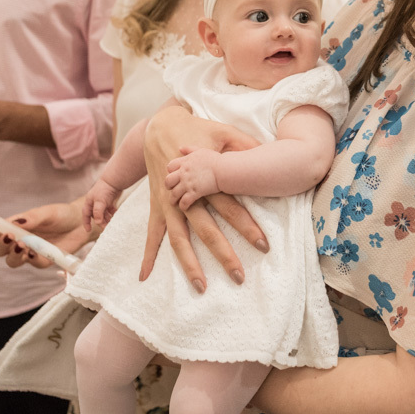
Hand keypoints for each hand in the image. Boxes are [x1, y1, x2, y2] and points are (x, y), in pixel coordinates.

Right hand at [0, 199, 93, 269]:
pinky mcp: (43, 261)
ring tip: (23, 245)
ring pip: (11, 261)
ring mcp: (30, 252)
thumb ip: (33, 218)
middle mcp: (19, 241)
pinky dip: (31, 259)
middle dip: (0, 245)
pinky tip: (33, 252)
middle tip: (9, 237)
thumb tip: (16, 222)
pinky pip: (33, 264)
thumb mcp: (48, 212)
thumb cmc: (61, 214)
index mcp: (16, 227)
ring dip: (13, 255)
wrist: (82, 223)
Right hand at [81, 179, 122, 230]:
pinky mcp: (109, 200)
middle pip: (96, 215)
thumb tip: (97, 223)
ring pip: (103, 213)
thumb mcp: (100, 201)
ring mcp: (102, 201)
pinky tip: (115, 214)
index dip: (86, 222)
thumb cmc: (104, 189)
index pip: (86, 214)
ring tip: (112, 223)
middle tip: (107, 227)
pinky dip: (112, 213)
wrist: (114, 180)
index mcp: (89, 202)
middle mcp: (95, 202)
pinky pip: (109, 209)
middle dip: (101, 222)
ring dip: (107, 218)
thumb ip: (98, 212)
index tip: (88, 230)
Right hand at [138, 108, 267, 288]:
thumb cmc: (198, 130)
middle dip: (223, 254)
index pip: (231, 208)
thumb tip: (269, 151)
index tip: (264, 245)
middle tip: (239, 276)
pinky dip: (148, 255)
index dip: (247, 226)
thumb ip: (245, 144)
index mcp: (205, 180)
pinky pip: (152, 234)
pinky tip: (145, 276)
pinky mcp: (157, 206)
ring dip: (189, 264)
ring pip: (179, 239)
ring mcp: (168, 204)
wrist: (160, 126)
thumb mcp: (224, 132)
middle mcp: (186, 197)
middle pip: (206, 230)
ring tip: (201, 287)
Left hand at [164, 147, 220, 209]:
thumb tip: (180, 148)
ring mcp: (188, 183)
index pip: (170, 167)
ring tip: (174, 203)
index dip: (170, 172)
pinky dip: (183, 206)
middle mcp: (184, 173)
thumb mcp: (201, 151)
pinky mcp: (195, 193)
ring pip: (174, 193)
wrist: (225, 169)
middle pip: (168, 181)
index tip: (174, 176)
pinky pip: (184, 202)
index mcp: (185, 162)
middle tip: (172, 190)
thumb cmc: (216, 160)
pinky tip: (184, 207)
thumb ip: (190, 149)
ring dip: (173, 199)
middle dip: (169, 186)